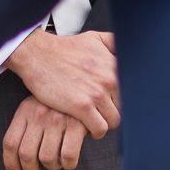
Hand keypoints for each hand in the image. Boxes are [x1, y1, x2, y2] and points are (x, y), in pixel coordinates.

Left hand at [2, 97, 89, 169]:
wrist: (83, 84)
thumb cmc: (57, 103)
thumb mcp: (36, 107)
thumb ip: (26, 127)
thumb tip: (16, 165)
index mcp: (25, 110)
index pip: (10, 143)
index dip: (10, 163)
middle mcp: (39, 114)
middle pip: (26, 154)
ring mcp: (57, 119)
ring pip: (47, 158)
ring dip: (52, 167)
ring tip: (57, 163)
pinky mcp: (77, 124)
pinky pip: (68, 156)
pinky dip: (68, 165)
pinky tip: (70, 162)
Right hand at [4, 29, 118, 137]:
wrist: (38, 54)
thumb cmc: (64, 48)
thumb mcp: (94, 38)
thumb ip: (114, 42)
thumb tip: (128, 46)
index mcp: (114, 66)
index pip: (131, 93)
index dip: (119, 100)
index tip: (110, 103)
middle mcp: (109, 80)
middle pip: (123, 109)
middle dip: (111, 113)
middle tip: (98, 112)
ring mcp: (96, 94)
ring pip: (113, 121)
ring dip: (103, 123)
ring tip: (92, 119)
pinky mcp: (81, 106)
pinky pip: (99, 128)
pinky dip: (94, 131)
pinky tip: (86, 126)